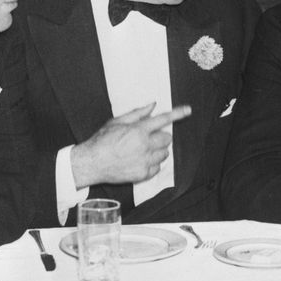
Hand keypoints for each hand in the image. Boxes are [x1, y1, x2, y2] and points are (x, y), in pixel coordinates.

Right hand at [70, 103, 191, 187]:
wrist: (92, 163)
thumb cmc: (102, 141)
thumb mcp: (116, 122)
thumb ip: (137, 113)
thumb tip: (152, 106)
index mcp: (138, 130)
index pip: (163, 119)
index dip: (177, 114)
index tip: (188, 110)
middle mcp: (144, 146)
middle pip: (167, 138)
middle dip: (160, 136)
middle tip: (147, 138)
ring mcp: (144, 161)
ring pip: (164, 154)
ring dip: (157, 150)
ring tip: (142, 150)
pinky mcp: (143, 174)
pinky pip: (157, 167)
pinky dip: (152, 164)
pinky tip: (139, 161)